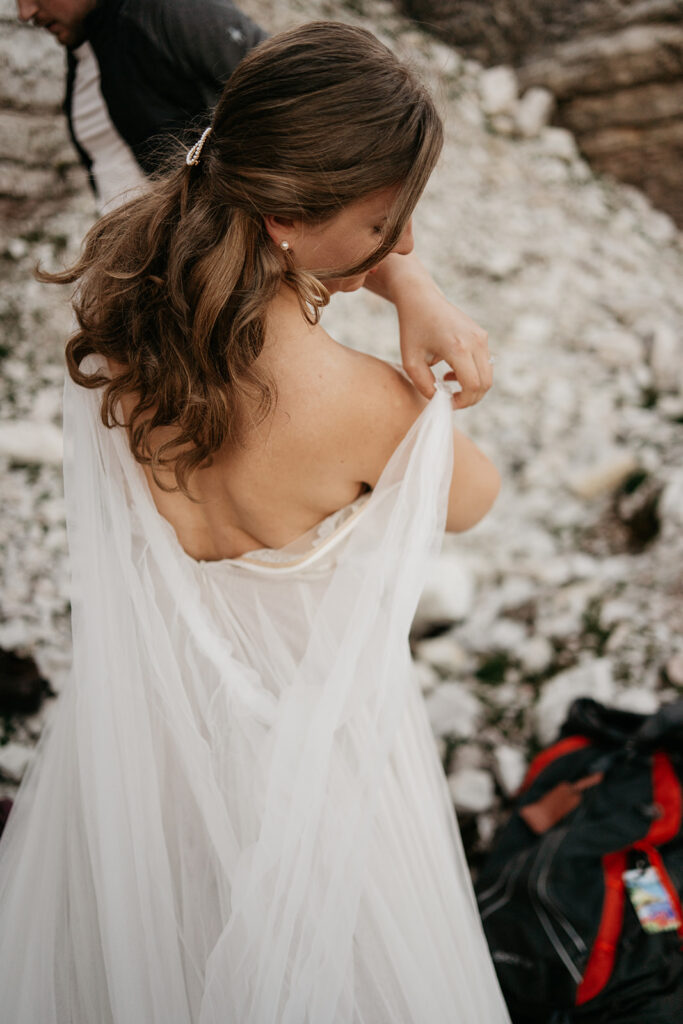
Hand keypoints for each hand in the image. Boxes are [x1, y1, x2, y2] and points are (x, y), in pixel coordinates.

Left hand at [364, 253, 492, 408]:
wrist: (421, 299)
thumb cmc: (412, 329)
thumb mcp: (410, 361)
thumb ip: (424, 385)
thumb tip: (439, 399)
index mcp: (457, 347)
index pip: (472, 386)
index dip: (462, 401)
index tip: (447, 402)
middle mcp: (475, 341)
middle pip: (485, 384)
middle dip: (470, 398)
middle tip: (450, 399)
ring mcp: (481, 337)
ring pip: (488, 375)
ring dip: (471, 386)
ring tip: (447, 381)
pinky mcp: (482, 335)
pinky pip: (485, 364)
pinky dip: (473, 374)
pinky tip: (452, 371)